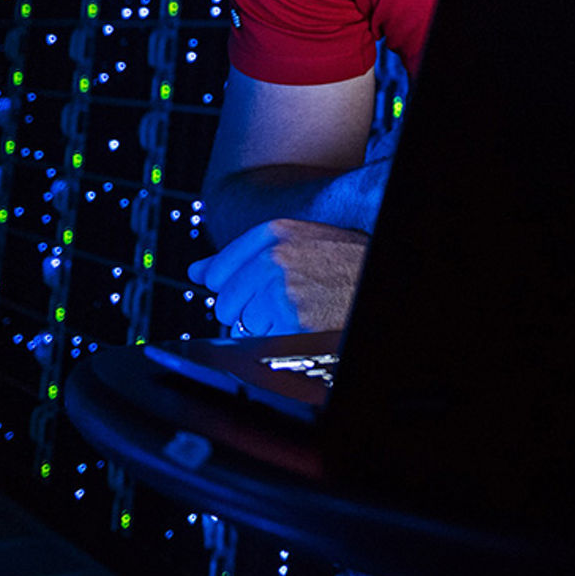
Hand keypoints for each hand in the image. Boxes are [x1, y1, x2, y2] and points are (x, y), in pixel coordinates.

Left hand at [187, 219, 369, 334]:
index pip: (217, 272)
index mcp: (273, 232)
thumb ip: (241, 256)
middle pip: (225, 302)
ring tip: (303, 311)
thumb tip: (194, 271)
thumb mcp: (296, 245)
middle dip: (250, 311)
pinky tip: (306, 325)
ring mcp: (281, 288)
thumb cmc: (343, 266)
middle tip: (290, 302)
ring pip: (242, 326)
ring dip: (268, 328)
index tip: (265, 288)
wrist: (380, 278)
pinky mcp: (291, 319)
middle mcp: (273, 255)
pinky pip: (261, 343)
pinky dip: (281, 342)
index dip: (238, 288)